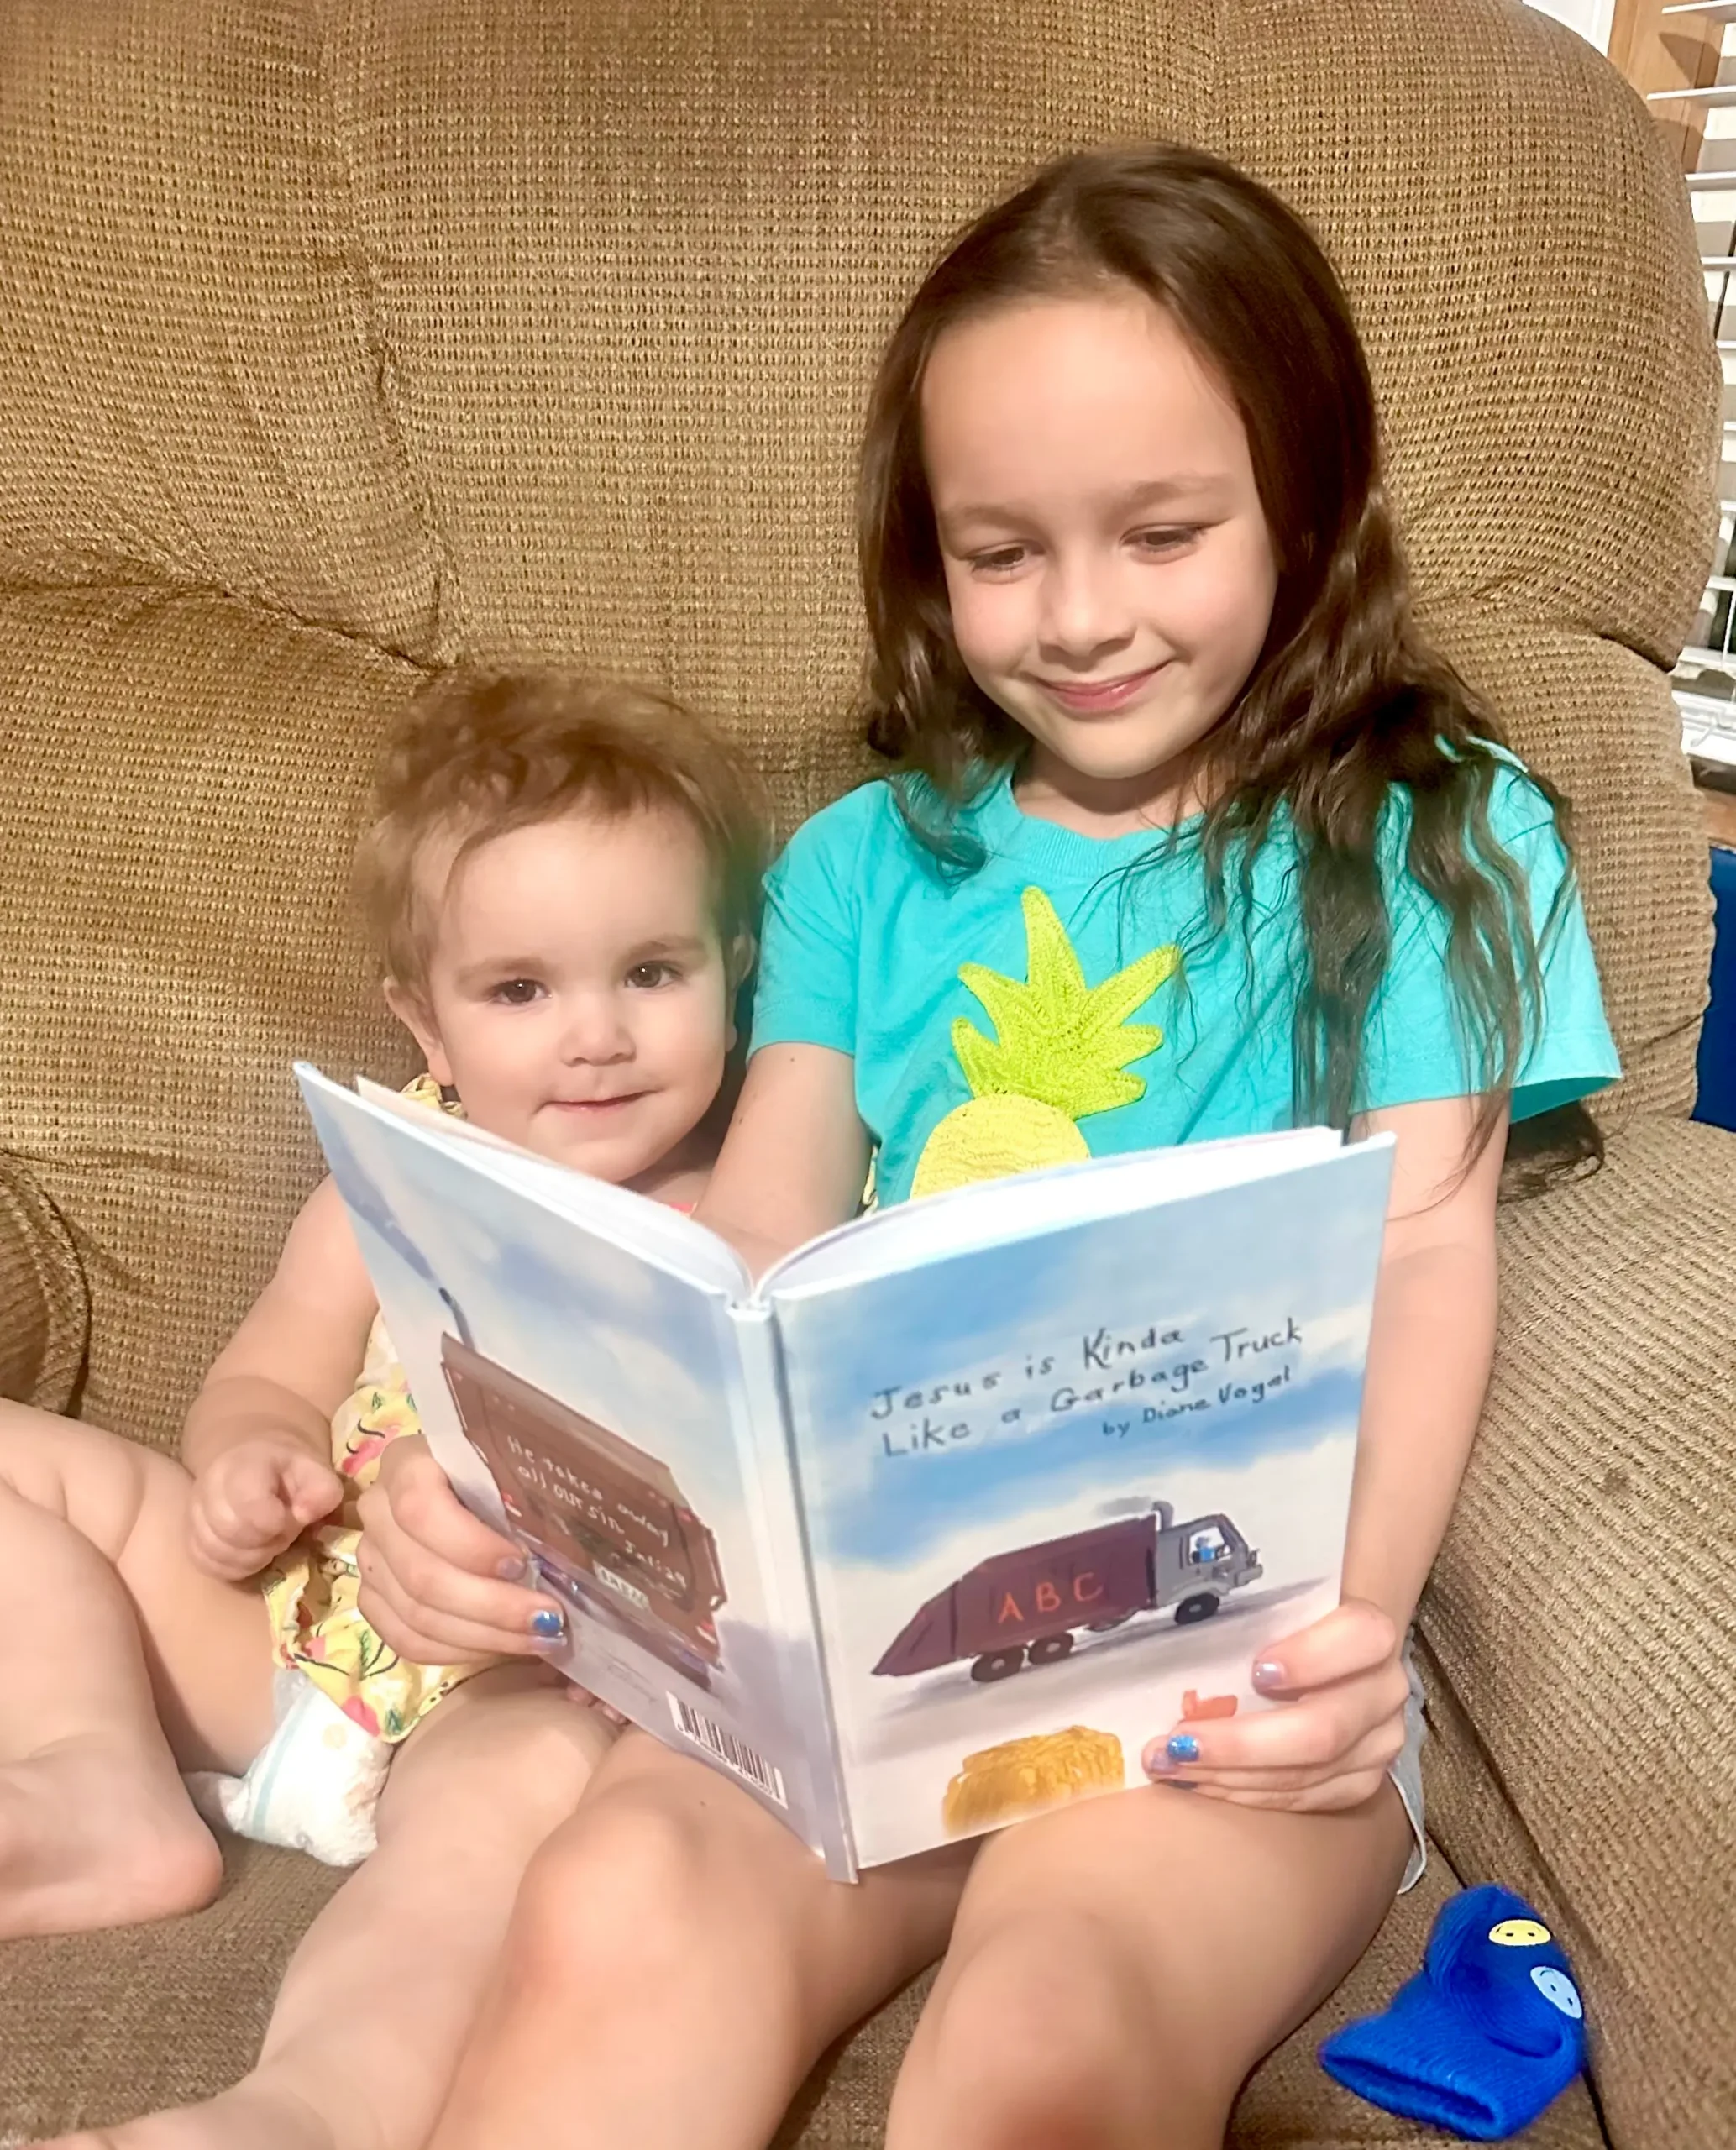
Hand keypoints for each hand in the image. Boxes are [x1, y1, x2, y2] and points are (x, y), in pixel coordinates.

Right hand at [188, 1433, 342, 1580]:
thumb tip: (304, 1514)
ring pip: (216, 1551)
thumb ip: (321, 1491)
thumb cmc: (290, 1473)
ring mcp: (194, 1513)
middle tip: (282, 1530)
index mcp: (243, 1465)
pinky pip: (207, 1564)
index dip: (275, 1521)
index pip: (248, 1503)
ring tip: (268, 1540)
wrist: (259, 1466)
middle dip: (266, 1540)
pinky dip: (234, 1566)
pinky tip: (251, 1552)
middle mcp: (209, 1487)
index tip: (290, 1518)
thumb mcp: (317, 1473)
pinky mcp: (191, 1537)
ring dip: (252, 1556)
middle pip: (230, 1531)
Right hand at [354, 1433, 571, 1664]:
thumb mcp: (515, 1471)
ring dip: (484, 1636)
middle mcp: (377, 1510)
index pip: (420, 1509)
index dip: (470, 1545)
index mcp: (406, 1463)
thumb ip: (528, 1499)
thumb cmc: (503, 1477)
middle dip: (492, 1606)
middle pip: (421, 1574)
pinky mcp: (374, 1599)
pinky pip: (407, 1641)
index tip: (522, 1562)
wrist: (471, 1492)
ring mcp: (371, 1558)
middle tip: (548, 1618)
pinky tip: (502, 1646)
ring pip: (416, 1615)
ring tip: (539, 1639)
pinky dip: (459, 1651)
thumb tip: (568, 1556)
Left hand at [1141, 1598, 1409, 1812]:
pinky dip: (1246, 1793)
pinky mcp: (1361, 1781)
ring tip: (1169, 1765)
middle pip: (1323, 1730)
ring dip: (1230, 1775)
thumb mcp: (1276, 1601)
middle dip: (1240, 1743)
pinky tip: (1200, 1782)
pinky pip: (1303, 1799)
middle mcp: (1384, 1691)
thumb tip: (1176, 1619)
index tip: (1255, 1669)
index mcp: (1371, 1634)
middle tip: (1176, 1742)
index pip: (1361, 1639)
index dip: (1311, 1658)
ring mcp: (1377, 1744)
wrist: (1333, 1651)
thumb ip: (1249, 1607)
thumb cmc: (1288, 1618)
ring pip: (1307, 1774)